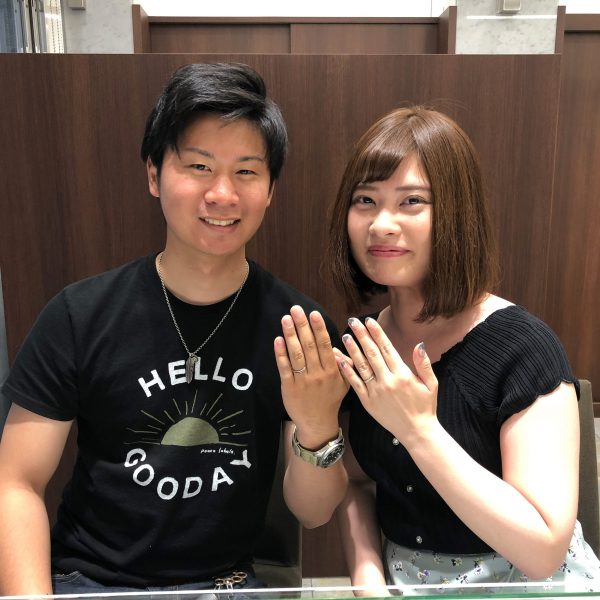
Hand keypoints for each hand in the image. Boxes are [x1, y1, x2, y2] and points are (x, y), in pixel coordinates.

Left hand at [274, 305, 347, 446]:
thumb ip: (344, 365)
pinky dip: (281, 354)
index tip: (313, 314)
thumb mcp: (344, 383)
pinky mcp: (289, 387)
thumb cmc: (330, 400)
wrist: (317, 423)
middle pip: (309, 346)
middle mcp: (318, 374)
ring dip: (290, 335)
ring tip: (286, 319)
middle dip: (302, 325)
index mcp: (332, 371)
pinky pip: (284, 368)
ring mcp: (303, 380)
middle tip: (296, 309)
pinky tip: (278, 340)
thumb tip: (339, 346)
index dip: (318, 329)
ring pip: (296, 354)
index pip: (325, 345)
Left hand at [339, 317, 437, 448]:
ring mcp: (376, 391)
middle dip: (362, 336)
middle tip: (353, 322)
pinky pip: (355, 384)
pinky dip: (347, 371)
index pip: (387, 348)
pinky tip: (340, 360)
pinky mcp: (367, 402)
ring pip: (361, 366)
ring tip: (345, 336)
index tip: (369, 321)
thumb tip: (419, 344)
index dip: (377, 333)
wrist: (417, 432)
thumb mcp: (431, 384)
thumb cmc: (425, 407)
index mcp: (402, 374)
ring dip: (352, 350)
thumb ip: (423, 364)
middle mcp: (387, 381)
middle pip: (372, 353)